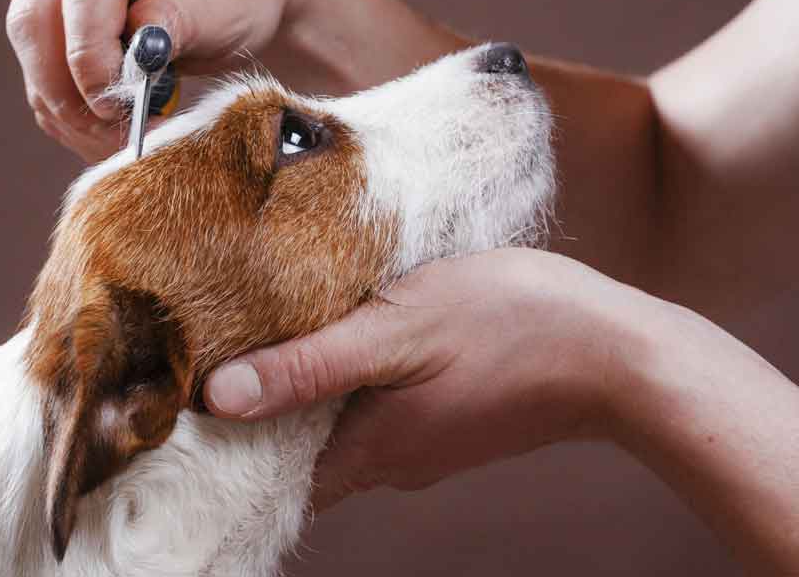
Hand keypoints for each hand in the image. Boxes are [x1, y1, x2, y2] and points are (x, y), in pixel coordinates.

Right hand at [6, 0, 293, 158]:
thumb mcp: (234, 1)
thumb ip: (187, 17)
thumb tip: (140, 43)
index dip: (90, 48)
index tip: (117, 101)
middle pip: (37, 18)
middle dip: (72, 92)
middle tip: (121, 137)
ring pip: (32, 55)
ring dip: (71, 114)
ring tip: (125, 142)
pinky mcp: (47, 17)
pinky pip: (40, 77)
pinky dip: (70, 117)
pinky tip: (110, 134)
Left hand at [204, 248, 629, 507]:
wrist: (616, 353)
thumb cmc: (509, 327)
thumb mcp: (395, 330)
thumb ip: (307, 366)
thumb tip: (218, 398)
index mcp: (368, 449)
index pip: (269, 474)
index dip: (224, 445)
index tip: (185, 404)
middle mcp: (390, 461)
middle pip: (300, 450)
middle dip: (260, 409)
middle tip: (221, 350)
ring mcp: (422, 444)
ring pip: (339, 426)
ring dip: (307, 387)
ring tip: (275, 330)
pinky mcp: (446, 418)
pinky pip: (378, 408)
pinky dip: (351, 379)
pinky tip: (346, 333)